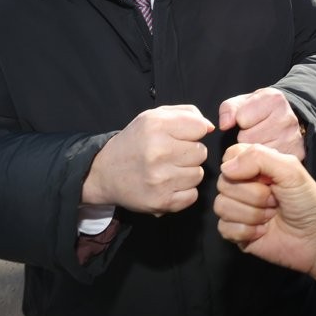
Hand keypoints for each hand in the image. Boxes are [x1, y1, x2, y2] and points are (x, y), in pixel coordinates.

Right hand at [81, 105, 213, 214]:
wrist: (105, 172)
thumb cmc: (136, 141)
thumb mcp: (154, 116)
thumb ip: (187, 114)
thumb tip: (210, 128)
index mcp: (156, 125)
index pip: (200, 128)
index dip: (194, 132)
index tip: (181, 137)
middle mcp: (157, 151)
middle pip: (202, 152)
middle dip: (191, 153)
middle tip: (172, 155)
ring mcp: (159, 179)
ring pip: (199, 175)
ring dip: (188, 173)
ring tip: (169, 170)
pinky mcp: (161, 202)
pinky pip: (193, 195)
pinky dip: (184, 192)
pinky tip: (169, 185)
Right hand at [215, 143, 315, 315]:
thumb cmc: (308, 202)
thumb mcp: (290, 169)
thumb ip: (258, 157)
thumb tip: (226, 167)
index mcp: (255, 166)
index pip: (229, 157)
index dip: (242, 167)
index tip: (265, 177)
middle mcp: (243, 185)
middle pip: (224, 183)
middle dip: (255, 195)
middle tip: (275, 200)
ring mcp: (238, 209)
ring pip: (221, 206)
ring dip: (252, 214)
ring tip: (271, 216)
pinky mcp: (236, 233)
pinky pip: (224, 228)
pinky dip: (247, 231)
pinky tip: (263, 231)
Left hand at [218, 87, 305, 160]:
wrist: (285, 122)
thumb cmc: (259, 112)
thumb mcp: (243, 103)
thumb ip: (229, 108)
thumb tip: (225, 125)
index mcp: (274, 100)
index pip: (241, 118)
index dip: (240, 121)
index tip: (249, 119)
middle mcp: (287, 118)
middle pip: (248, 139)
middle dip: (246, 138)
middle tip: (255, 133)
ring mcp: (293, 139)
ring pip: (256, 155)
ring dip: (254, 152)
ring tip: (262, 142)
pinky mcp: (296, 156)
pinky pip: (267, 167)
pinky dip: (264, 164)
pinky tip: (268, 155)